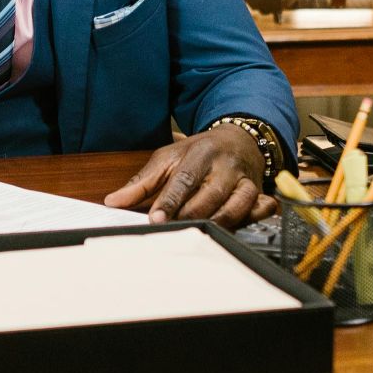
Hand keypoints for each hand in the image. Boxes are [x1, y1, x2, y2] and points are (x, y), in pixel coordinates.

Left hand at [103, 127, 276, 229]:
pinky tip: (230, 231)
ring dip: (216, 224)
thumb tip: (113, 202)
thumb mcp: (166, 159)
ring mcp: (246, 181)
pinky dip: (247, 222)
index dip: (170, 202)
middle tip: (172, 230)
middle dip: (190, 216)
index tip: (156, 219)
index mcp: (201, 154)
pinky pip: (260, 211)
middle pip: (210, 197)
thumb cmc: (198, 152)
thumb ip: (141, 183)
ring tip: (196, 234)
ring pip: (236, 208)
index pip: (184, 180)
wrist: (238, 139)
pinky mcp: (260, 193)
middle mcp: (226, 167)